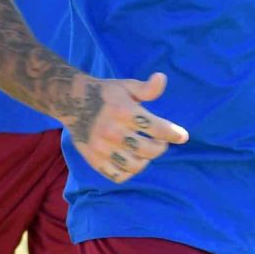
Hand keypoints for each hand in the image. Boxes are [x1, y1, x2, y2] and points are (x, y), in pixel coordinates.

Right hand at [67, 71, 188, 183]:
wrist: (72, 101)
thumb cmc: (106, 93)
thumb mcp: (126, 86)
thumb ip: (147, 88)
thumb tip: (162, 78)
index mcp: (124, 111)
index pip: (158, 129)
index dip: (174, 134)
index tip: (182, 136)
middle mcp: (113, 131)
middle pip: (149, 150)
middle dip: (160, 147)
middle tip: (159, 142)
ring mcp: (102, 147)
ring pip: (135, 166)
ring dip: (145, 160)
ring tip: (145, 153)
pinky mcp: (93, 158)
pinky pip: (117, 175)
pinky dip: (128, 172)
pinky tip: (131, 161)